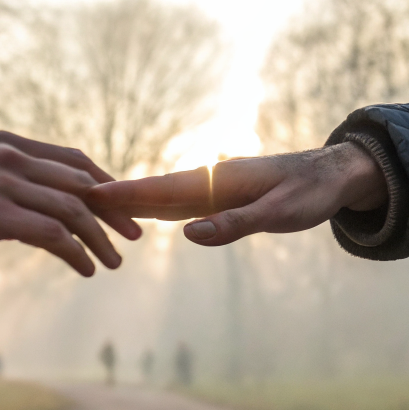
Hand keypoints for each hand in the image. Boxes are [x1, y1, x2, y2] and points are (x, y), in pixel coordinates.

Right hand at [0, 131, 141, 275]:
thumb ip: (11, 179)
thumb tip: (48, 204)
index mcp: (9, 142)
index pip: (73, 159)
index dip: (105, 184)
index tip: (124, 206)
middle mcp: (10, 156)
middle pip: (80, 184)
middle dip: (112, 212)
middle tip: (133, 236)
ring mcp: (2, 184)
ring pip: (71, 211)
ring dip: (100, 239)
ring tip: (112, 263)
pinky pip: (50, 234)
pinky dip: (75, 253)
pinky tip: (85, 268)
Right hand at [86, 142, 385, 245]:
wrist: (333, 176)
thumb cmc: (309, 195)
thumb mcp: (277, 214)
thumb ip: (233, 224)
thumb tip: (189, 234)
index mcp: (218, 182)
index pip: (162, 189)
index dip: (127, 194)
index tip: (91, 193)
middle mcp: (210, 181)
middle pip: (154, 191)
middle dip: (117, 197)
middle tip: (75, 198)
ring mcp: (214, 188)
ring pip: (165, 197)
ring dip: (132, 202)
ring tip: (96, 206)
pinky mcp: (223, 197)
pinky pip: (181, 203)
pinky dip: (156, 207)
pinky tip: (145, 213)